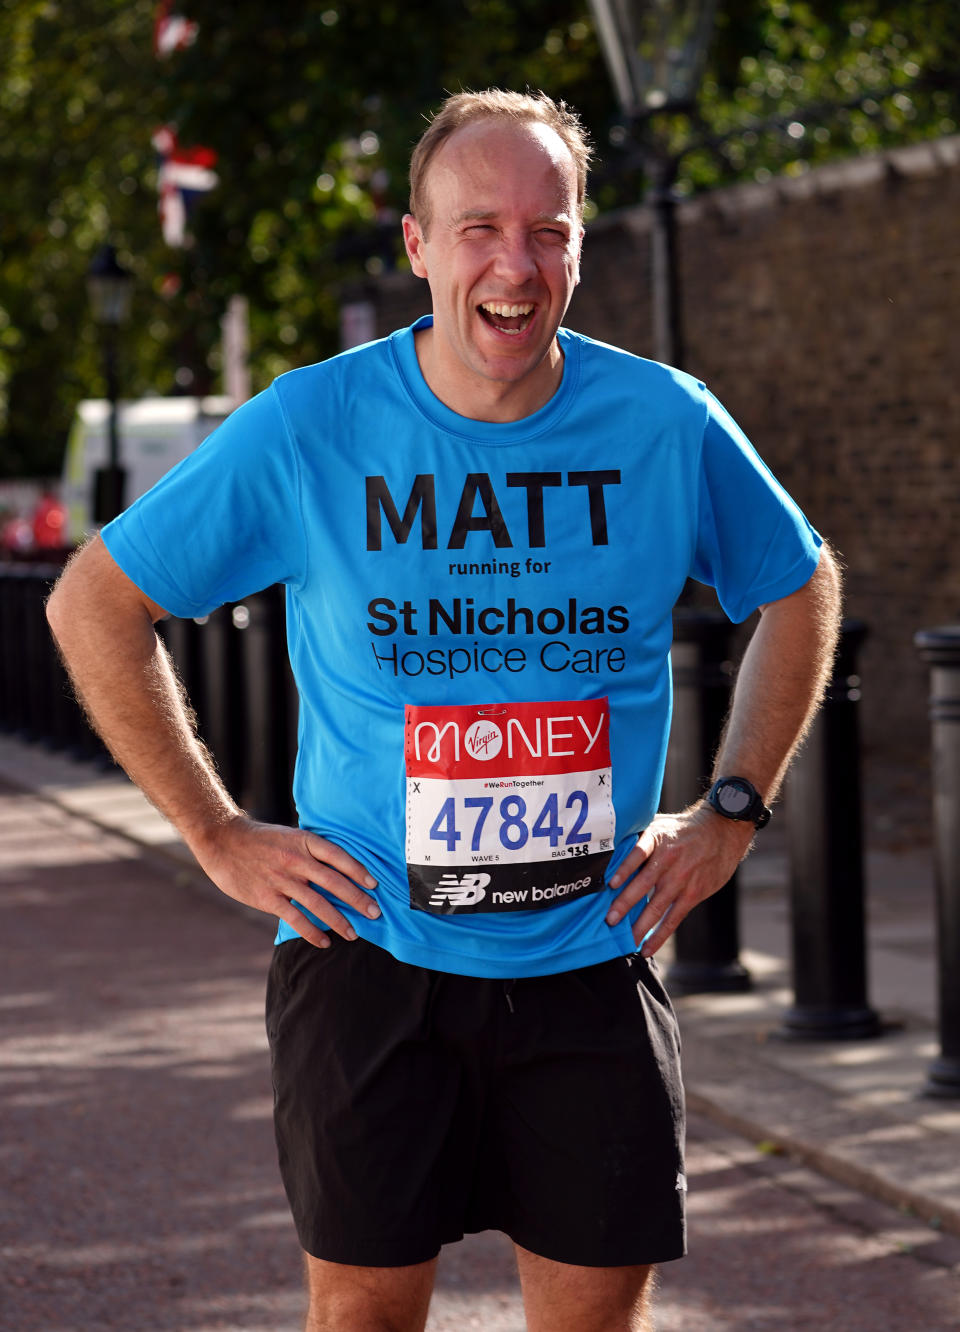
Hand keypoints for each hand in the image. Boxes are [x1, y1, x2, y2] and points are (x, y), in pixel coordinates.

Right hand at [189, 815, 379, 948]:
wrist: (223, 841)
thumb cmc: (261, 840)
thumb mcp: (289, 835)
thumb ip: (311, 851)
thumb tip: (338, 868)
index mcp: (304, 841)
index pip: (338, 856)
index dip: (358, 871)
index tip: (374, 885)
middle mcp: (296, 859)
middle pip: (334, 882)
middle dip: (357, 900)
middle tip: (375, 913)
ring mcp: (281, 879)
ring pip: (317, 903)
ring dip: (339, 920)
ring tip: (353, 933)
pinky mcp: (267, 897)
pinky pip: (295, 918)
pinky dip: (312, 932)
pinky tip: (324, 941)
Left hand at [605, 803, 754, 955]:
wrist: (722, 832)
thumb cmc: (682, 829)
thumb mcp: (660, 823)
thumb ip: (637, 836)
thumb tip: (608, 848)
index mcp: (657, 839)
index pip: (638, 853)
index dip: (625, 869)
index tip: (611, 884)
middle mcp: (669, 860)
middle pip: (644, 884)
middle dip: (625, 904)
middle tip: (609, 921)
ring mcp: (681, 879)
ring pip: (657, 906)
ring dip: (639, 926)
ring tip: (624, 941)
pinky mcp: (693, 894)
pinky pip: (673, 919)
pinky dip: (659, 935)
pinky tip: (647, 948)